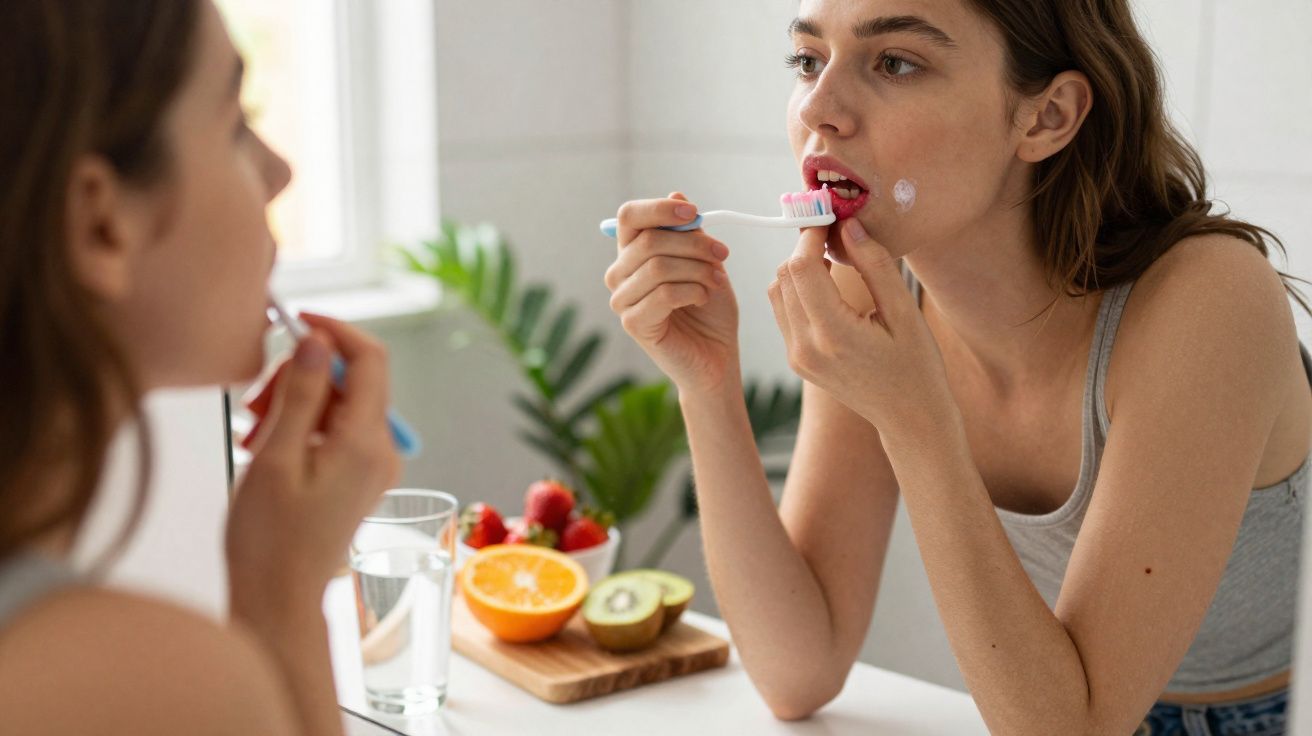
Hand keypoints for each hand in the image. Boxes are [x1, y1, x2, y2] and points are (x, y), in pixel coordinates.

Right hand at [226, 314, 400, 612]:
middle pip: (352, 380)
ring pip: (340, 404)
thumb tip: (317, 343)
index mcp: (366, 443)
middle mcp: (382, 451)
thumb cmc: (269, 539)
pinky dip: (303, 426)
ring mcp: (374, 465)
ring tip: (255, 435)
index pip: (369, 360)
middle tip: (255, 404)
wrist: (279, 598)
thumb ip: (301, 395)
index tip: (295, 321)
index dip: (335, 331)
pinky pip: (337, 430)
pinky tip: (268, 449)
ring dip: (296, 403)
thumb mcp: (276, 457)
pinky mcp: (360, 477)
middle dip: (302, 376)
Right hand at [605, 193, 739, 394]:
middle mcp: (619, 273)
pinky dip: (692, 291)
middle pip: (649, 240)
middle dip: (694, 244)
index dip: (660, 209)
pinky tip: (702, 299)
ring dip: (697, 270)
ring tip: (714, 281)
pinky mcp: (633, 323)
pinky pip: (664, 294)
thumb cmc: (709, 308)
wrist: (716, 354)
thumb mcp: (705, 261)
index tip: (694, 213)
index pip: (629, 216)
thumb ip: (690, 232)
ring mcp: (622, 299)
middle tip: (722, 255)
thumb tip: (677, 196)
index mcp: (633, 252)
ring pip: (658, 266)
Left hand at [768, 219, 952, 434]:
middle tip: (835, 238)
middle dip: (805, 250)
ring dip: (799, 270)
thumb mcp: (904, 312)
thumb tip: (848, 225)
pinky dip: (798, 292)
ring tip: (833, 265)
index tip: (831, 220)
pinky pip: (783, 311)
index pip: (800, 268)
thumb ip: (873, 265)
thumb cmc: (916, 365)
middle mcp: (806, 347)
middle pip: (784, 276)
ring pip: (778, 291)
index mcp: (834, 334)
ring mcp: (797, 356)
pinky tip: (828, 291)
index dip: (811, 236)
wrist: (909, 417)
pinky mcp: (796, 360)